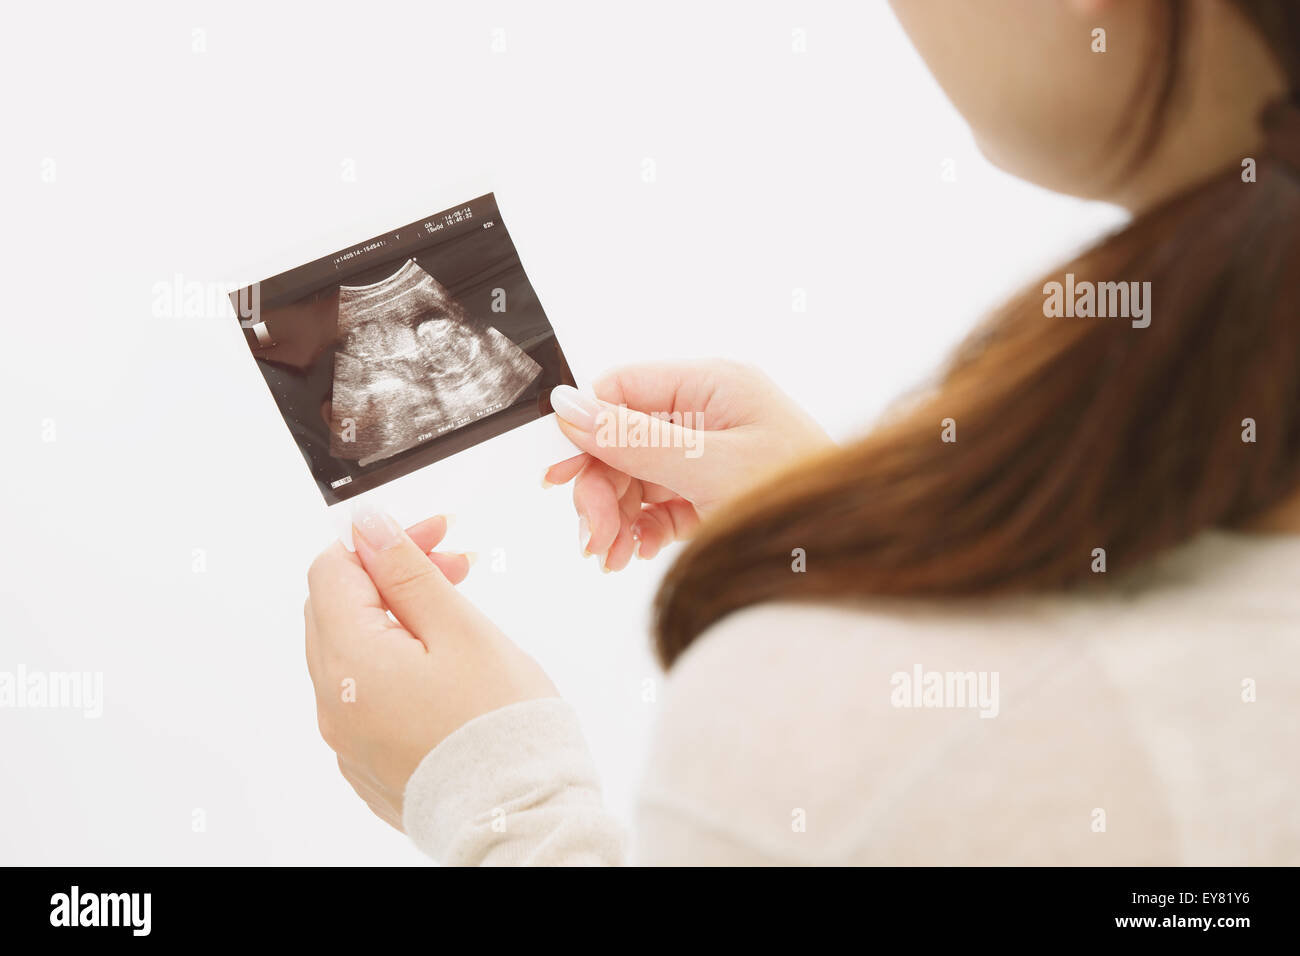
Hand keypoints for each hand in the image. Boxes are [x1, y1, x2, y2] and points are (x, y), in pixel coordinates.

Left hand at [305, 508, 556, 829]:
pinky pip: (366, 695)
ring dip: (396, 619)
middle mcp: (334, 704)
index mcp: (350, 663)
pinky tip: (445, 667)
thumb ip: (408, 573)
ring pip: (352, 652)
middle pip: (337, 609)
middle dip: (391, 576)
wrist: (521, 818)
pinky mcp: (368, 762)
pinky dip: (396, 665)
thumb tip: (367, 528)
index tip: (435, 534)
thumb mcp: (460, 629)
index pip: (333, 571)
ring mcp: (348, 738)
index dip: (383, 541)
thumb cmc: (499, 726)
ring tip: (457, 616)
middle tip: (455, 567)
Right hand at [543, 360, 832, 570]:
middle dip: (599, 489)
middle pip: (622, 439)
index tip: (558, 479)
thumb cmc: (798, 497)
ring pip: (635, 477)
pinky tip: (631, 554)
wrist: (850, 552)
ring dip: (614, 516)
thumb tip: (567, 406)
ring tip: (608, 556)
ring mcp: (710, 455)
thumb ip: (634, 439)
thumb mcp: (708, 467)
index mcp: (713, 385)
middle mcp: (709, 414)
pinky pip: (657, 505)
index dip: (584, 431)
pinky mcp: (712, 494)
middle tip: (591, 536)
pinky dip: (638, 530)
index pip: (623, 391)